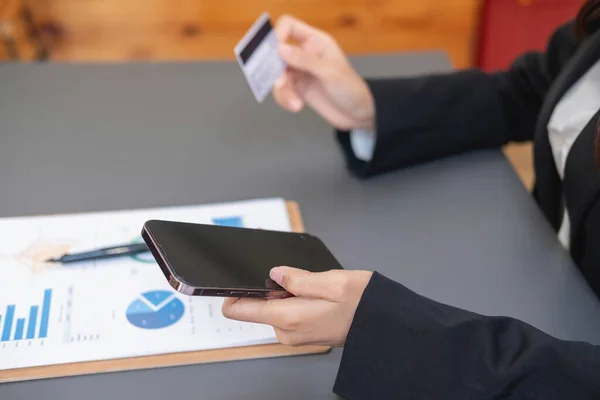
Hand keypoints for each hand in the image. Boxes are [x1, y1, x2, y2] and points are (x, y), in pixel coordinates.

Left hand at [222, 266, 372, 346]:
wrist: (384, 327)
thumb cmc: (364, 305)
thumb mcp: (333, 282)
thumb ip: (298, 278)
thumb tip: (274, 273)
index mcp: (288, 317)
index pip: (238, 309)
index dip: (233, 290)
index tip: (234, 274)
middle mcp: (286, 330)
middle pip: (256, 303)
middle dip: (265, 281)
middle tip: (286, 264)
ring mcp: (293, 332)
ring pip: (272, 304)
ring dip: (281, 287)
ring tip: (304, 274)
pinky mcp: (301, 330)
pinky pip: (284, 309)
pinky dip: (291, 295)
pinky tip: (309, 285)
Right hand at [272, 15, 375, 130]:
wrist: (357, 114)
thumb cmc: (351, 89)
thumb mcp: (330, 73)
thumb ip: (305, 60)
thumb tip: (281, 49)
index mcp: (316, 41)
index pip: (289, 26)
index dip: (278, 34)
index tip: (275, 51)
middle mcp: (305, 54)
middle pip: (277, 52)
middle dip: (275, 69)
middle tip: (281, 83)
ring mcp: (300, 71)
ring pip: (277, 74)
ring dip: (283, 90)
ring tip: (295, 103)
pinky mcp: (297, 88)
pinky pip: (282, 90)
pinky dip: (284, 99)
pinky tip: (296, 106)